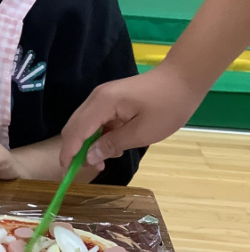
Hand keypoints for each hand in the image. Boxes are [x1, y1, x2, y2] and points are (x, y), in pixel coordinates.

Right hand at [59, 63, 203, 168]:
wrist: (184, 78)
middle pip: (73, 127)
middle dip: (76, 150)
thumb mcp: (143, 132)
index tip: (68, 174)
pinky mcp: (110, 99)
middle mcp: (96, 98)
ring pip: (83, 124)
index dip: (69, 153)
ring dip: (87, 143)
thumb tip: (90, 156)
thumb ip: (113, 144)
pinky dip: (97, 135)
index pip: (75, 132)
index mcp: (102, 104)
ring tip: (105, 160)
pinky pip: (95, 120)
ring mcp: (102, 97)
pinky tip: (113, 146)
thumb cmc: (168, 106)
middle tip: (91, 169)